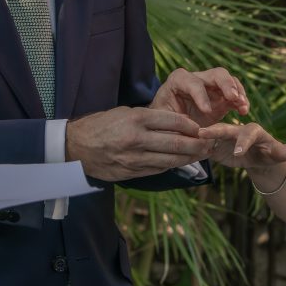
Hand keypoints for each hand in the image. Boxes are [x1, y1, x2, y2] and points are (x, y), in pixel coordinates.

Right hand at [65, 107, 209, 180]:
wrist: (75, 147)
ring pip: (170, 160)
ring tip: (202, 154)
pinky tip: (183, 163)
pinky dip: (173, 166)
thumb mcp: (124, 113)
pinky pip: (158, 170)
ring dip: (190, 158)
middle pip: (176, 143)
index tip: (202, 127)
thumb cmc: (101, 125)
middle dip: (198, 144)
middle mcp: (137, 139)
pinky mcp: (131, 173)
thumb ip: (150, 118)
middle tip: (211, 142)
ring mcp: (134, 159)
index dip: (192, 126)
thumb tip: (177, 124)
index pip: (173, 121)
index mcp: (136, 119)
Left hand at [150, 67, 249, 126]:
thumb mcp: (162, 123)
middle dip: (226, 84)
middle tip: (233, 98)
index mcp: (178, 82)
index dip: (200, 94)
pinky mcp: (222, 98)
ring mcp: (211, 87)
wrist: (169, 128)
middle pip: (215, 74)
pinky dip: (241, 100)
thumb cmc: (161, 124)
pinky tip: (244, 111)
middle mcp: (196, 80)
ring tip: (242, 105)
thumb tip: (188, 128)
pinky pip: (235, 94)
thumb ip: (173, 124)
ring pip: (228, 80)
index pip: (191, 82)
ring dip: (237, 91)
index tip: (206, 111)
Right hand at [196, 121, 285, 171]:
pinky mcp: (214, 144)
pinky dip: (194, 144)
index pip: (248, 133)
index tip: (237, 152)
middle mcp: (236, 130)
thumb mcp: (276, 154)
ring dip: (200, 135)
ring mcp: (223, 136)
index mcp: (252, 130)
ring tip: (188, 136)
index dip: (243, 142)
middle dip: (215, 132)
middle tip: (202, 134)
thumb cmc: (268, 154)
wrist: (256, 158)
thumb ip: (283, 152)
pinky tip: (180, 145)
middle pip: (225, 129)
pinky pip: (203, 143)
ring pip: (211, 134)